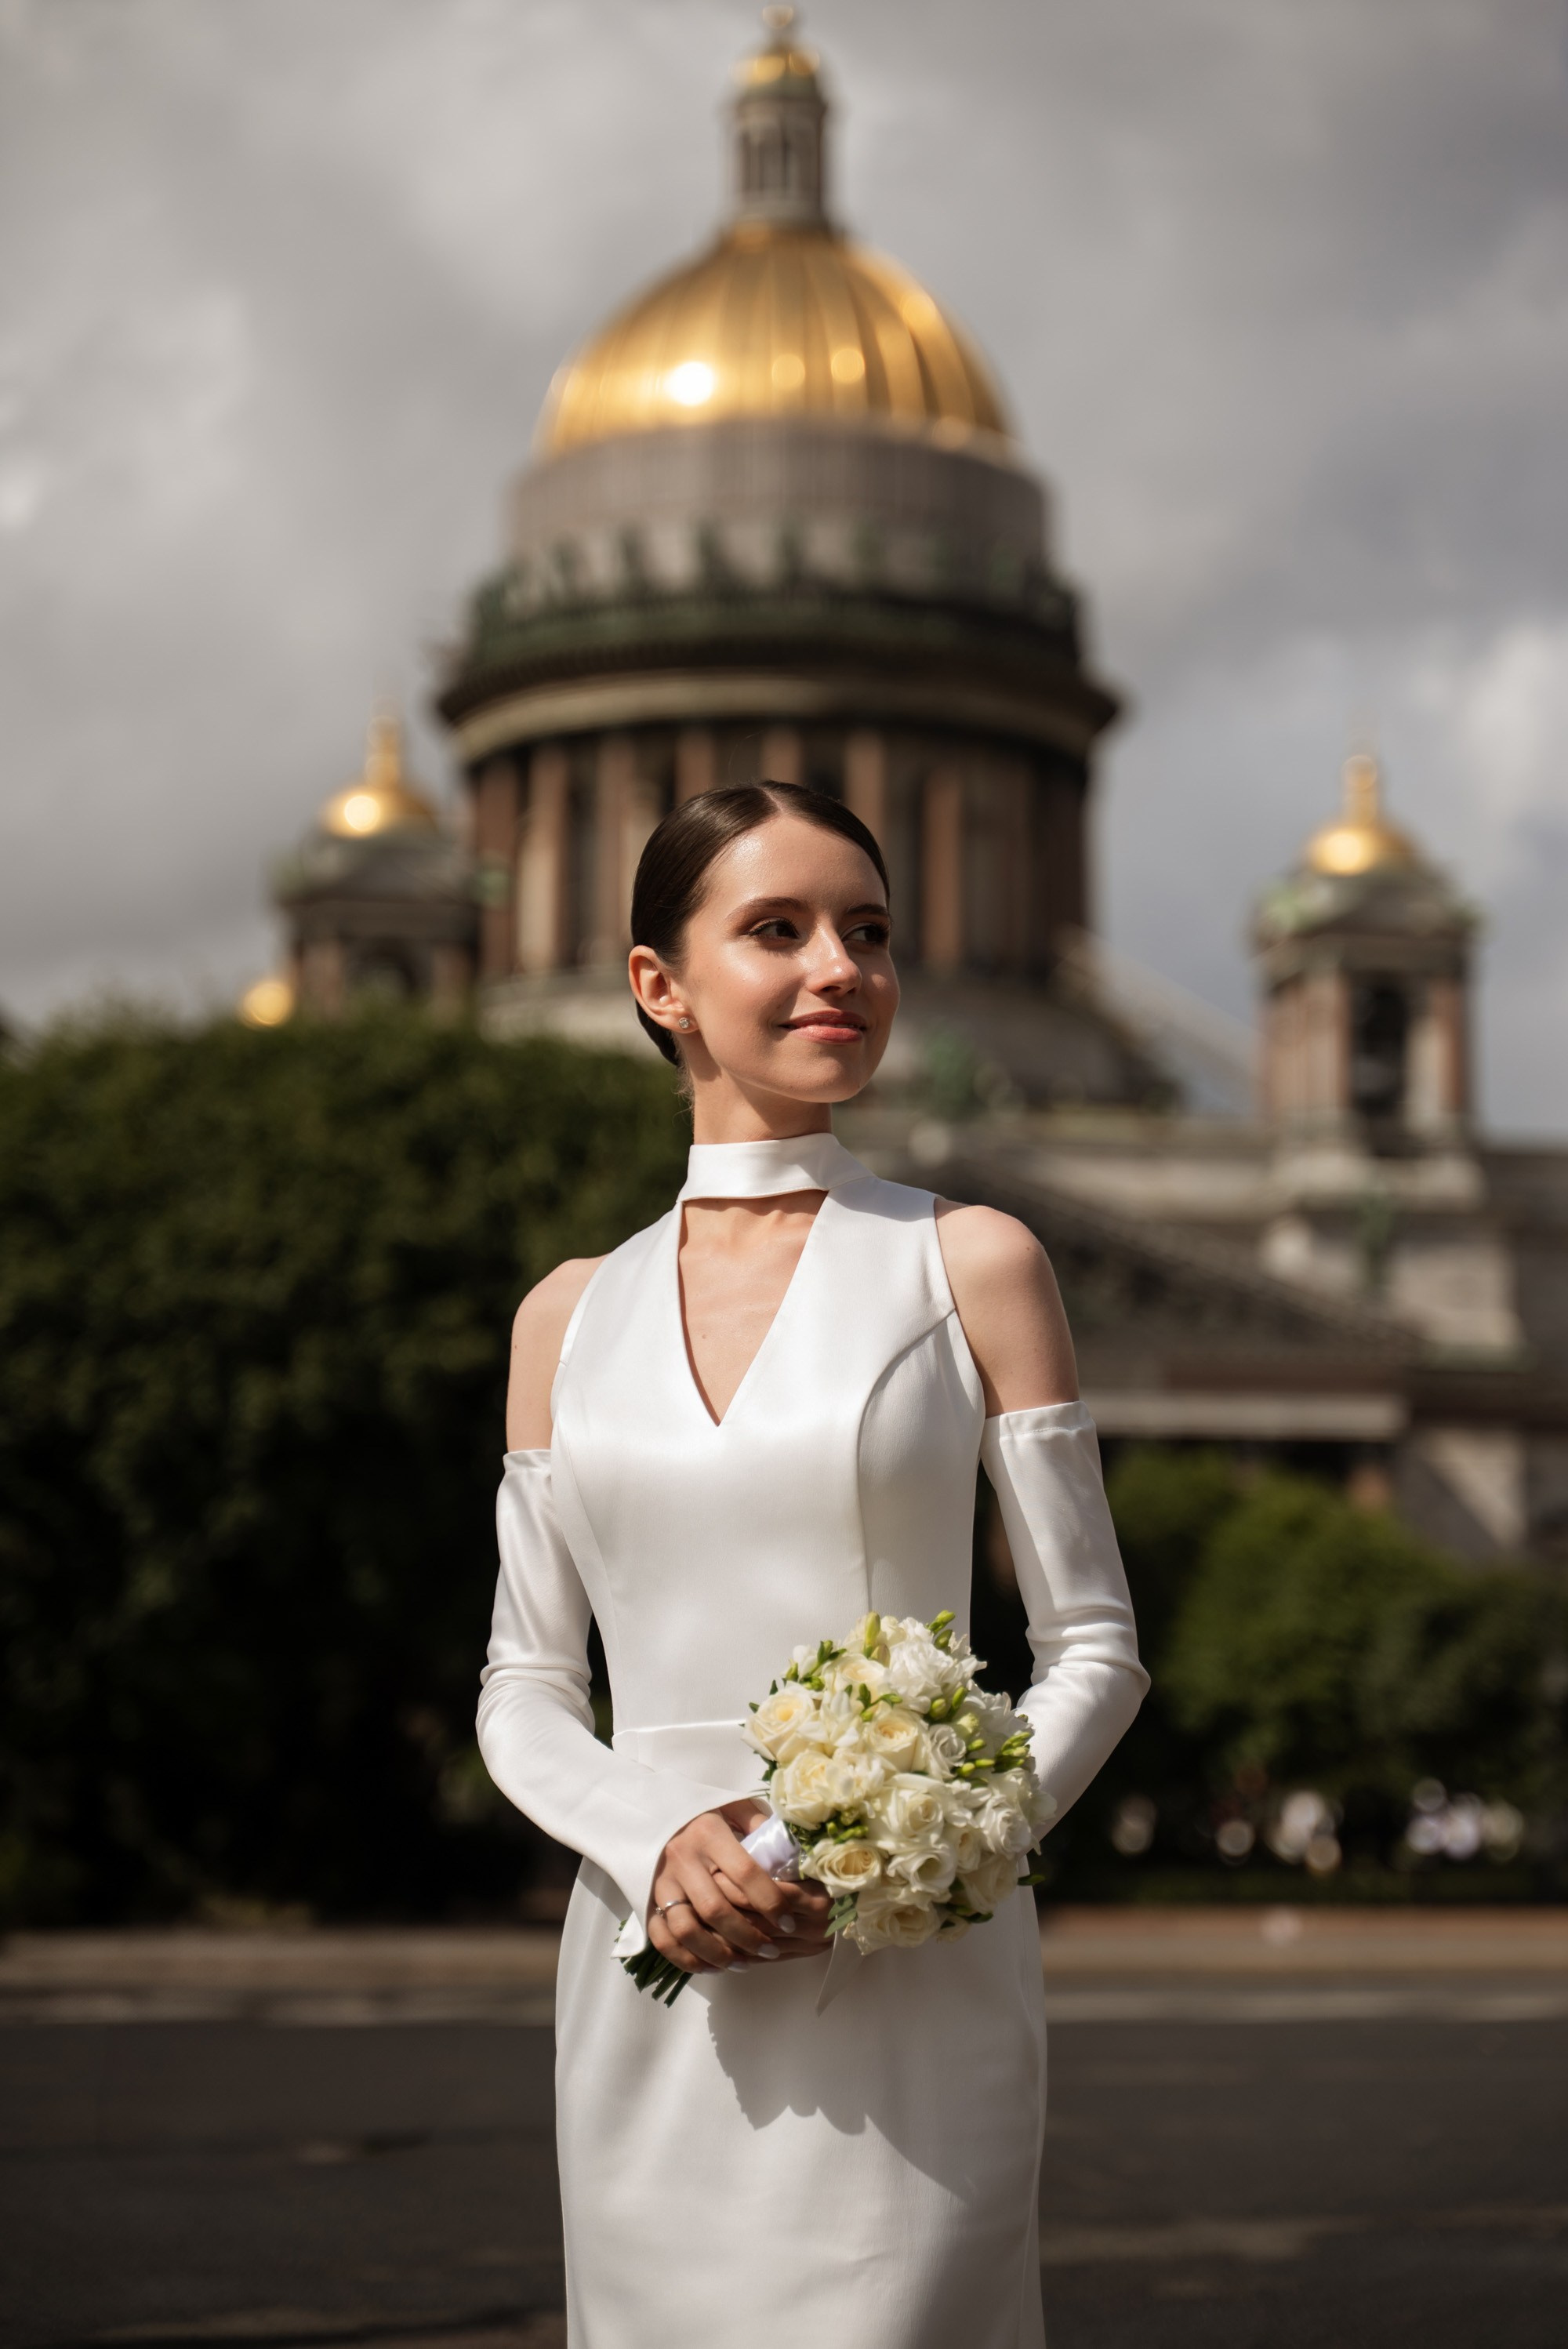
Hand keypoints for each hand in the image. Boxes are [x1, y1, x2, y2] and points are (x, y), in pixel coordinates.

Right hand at [648, 1800, 831, 1974]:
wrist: (649, 1809)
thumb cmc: (701, 1812)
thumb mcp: (731, 1806)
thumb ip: (758, 1825)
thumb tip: (788, 1851)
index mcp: (708, 1833)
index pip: (745, 1873)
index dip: (771, 1901)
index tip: (788, 1920)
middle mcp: (682, 1859)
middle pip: (716, 1909)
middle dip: (748, 1936)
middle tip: (772, 1949)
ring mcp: (661, 1882)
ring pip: (686, 1929)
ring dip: (718, 1953)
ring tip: (744, 1964)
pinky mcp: (646, 1899)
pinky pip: (663, 1938)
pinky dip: (686, 1959)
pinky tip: (712, 1966)